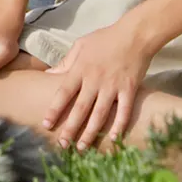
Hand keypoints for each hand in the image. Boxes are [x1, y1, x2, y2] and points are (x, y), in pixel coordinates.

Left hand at [42, 22, 156, 150]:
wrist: (135, 34)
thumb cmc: (105, 38)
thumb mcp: (80, 45)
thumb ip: (65, 62)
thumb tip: (48, 74)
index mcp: (80, 69)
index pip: (63, 92)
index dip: (54, 109)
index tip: (46, 124)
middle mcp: (95, 80)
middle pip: (80, 108)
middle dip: (70, 128)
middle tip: (63, 145)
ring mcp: (113, 85)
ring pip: (100, 113)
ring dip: (90, 132)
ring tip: (82, 148)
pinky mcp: (129, 89)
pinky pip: (124, 111)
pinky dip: (119, 125)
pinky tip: (112, 139)